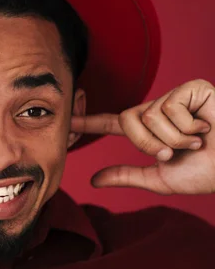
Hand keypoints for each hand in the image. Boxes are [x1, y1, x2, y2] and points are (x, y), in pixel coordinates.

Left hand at [71, 79, 214, 193]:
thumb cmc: (207, 172)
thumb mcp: (161, 178)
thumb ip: (127, 176)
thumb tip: (93, 180)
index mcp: (150, 131)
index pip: (113, 124)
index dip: (89, 122)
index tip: (67, 121)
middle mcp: (158, 111)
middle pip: (128, 121)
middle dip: (148, 144)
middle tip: (174, 152)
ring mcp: (174, 98)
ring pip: (148, 115)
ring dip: (173, 139)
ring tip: (198, 141)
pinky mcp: (190, 88)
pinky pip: (169, 107)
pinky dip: (187, 127)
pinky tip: (207, 128)